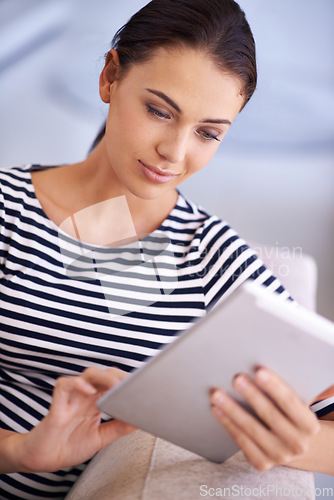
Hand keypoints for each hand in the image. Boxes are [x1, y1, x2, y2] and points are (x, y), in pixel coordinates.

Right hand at [14, 367, 135, 472]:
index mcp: (96, 402)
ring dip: (103, 377)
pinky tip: (87, 390)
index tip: (142, 386)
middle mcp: (85, 396)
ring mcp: (71, 397)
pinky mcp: (57, 404)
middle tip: (132, 384)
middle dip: (118, 376)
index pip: (113, 383)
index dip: (127, 382)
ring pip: (87, 375)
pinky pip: (65, 385)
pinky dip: (76, 384)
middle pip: (104, 375)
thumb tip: (140, 420)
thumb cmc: (68, 445)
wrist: (43, 459)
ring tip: (116, 385)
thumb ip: (118, 427)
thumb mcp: (101, 438)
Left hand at [210, 367, 320, 470]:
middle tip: (235, 378)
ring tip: (217, 394)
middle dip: (251, 395)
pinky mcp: (262, 462)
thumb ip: (282, 389)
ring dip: (232, 409)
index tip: (258, 371)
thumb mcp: (295, 402)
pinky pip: (242, 441)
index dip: (274, 387)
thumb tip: (257, 368)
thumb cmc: (288, 412)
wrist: (291, 442)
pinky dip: (228, 424)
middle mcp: (298, 444)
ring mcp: (279, 456)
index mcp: (309, 425)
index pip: (290, 402)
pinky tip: (217, 410)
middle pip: (269, 415)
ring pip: (252, 429)